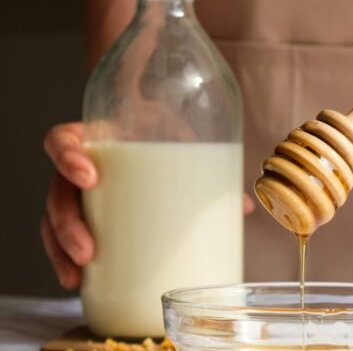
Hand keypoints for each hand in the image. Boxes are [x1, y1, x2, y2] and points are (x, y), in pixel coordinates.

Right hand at [42, 122, 253, 288]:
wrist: (158, 128)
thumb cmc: (165, 130)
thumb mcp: (181, 135)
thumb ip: (206, 159)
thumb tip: (244, 207)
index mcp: (98, 136)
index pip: (61, 141)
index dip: (66, 157)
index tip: (89, 176)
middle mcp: (82, 163)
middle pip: (57, 191)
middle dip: (67, 224)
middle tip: (89, 250)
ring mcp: (81, 190)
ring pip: (54, 220)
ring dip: (61, 249)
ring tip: (80, 272)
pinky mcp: (88, 212)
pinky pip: (64, 236)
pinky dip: (67, 259)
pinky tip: (79, 279)